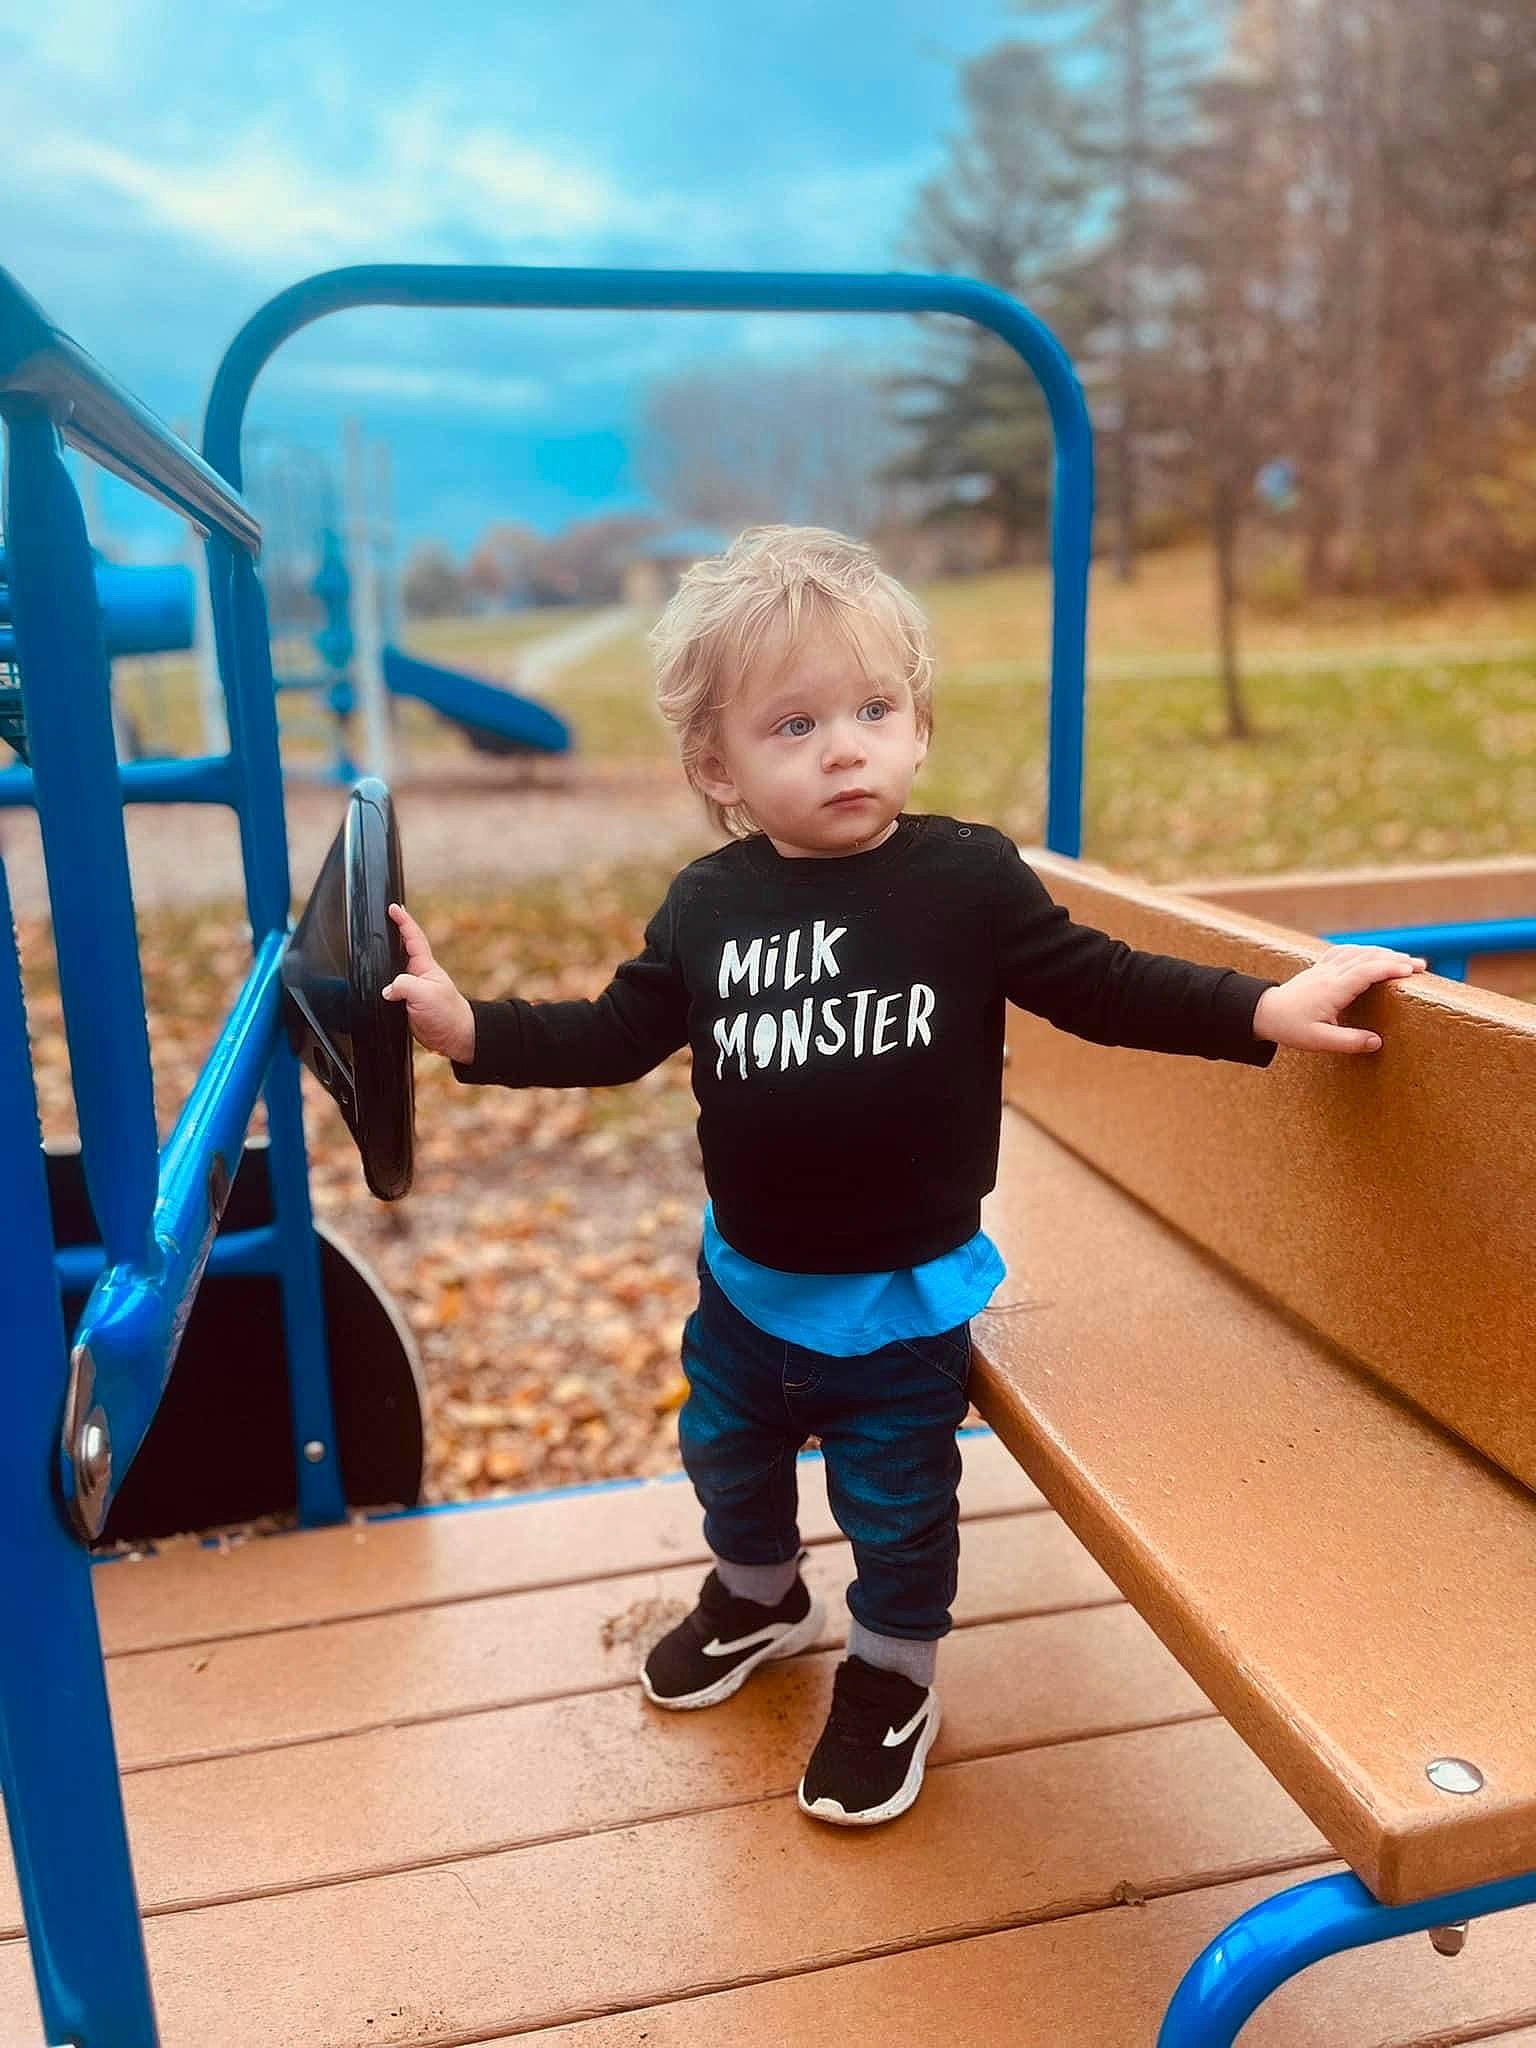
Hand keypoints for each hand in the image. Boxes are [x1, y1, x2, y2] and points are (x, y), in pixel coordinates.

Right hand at [381, 903, 476, 1063]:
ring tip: (372, 946)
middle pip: (400, 949)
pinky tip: (373, 982)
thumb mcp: (425, 995)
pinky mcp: (406, 1003)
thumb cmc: (448, 1014)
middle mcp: (417, 974)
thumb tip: (387, 990)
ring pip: (392, 970)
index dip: (403, 921)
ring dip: (384, 960)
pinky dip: (381, 985)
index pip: (413, 937)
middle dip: (391, 934)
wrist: (454, 1037)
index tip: (393, 907)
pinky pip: (391, 989)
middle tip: (379, 920)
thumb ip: (403, 986)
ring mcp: (412, 988)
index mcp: (425, 966)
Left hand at [1252, 944, 1427, 1054]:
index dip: (1390, 969)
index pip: (1366, 972)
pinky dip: (1363, 950)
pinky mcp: (1319, 968)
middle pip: (1367, 958)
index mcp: (1332, 989)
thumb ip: (1348, 1042)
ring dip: (1382, 953)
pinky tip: (1372, 953)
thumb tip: (1377, 1042)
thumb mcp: (1318, 1041)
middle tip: (1421, 966)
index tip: (1412, 971)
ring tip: (1405, 960)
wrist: (1263, 1013)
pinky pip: (1344, 952)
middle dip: (1395, 959)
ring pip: (1358, 952)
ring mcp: (1324, 968)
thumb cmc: (1290, 1028)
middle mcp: (1329, 974)